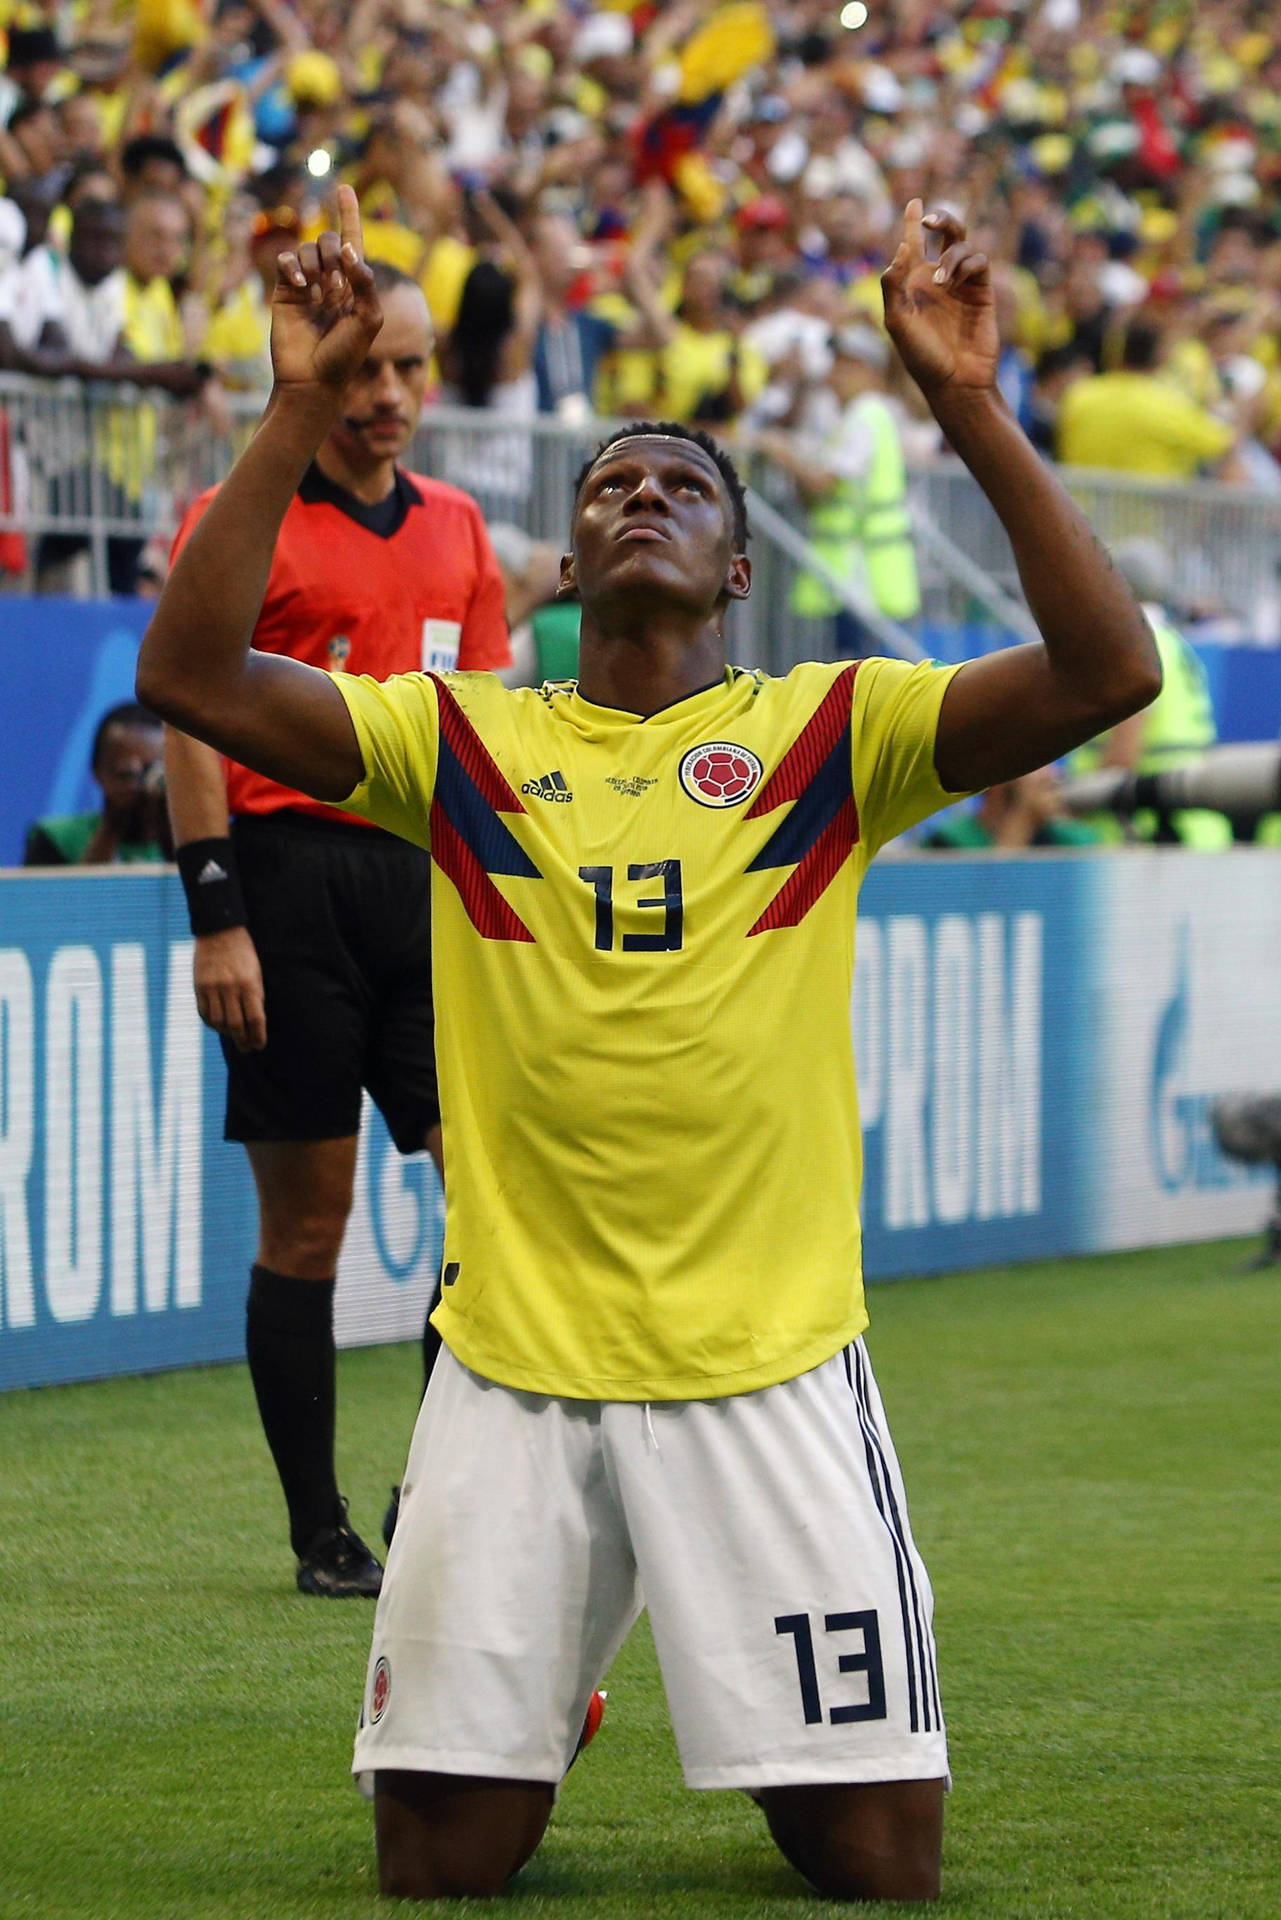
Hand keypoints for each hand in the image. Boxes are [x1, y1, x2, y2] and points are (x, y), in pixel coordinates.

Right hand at [193, 927, 266, 1051]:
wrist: (219, 932)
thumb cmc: (244, 954)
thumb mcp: (256, 973)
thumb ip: (255, 997)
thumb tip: (254, 1023)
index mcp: (249, 984)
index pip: (255, 1019)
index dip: (258, 1036)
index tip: (260, 1045)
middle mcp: (230, 988)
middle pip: (236, 1024)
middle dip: (243, 1040)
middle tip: (247, 1048)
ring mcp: (212, 988)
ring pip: (218, 1022)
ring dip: (227, 1033)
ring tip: (234, 1037)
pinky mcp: (198, 987)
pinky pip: (204, 1013)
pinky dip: (212, 1023)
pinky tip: (218, 1025)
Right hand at [271, 184, 382, 392]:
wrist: (312, 380)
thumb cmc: (344, 356)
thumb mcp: (368, 320)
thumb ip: (366, 282)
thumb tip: (351, 250)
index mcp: (354, 287)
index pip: (353, 243)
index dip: (349, 214)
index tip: (344, 188)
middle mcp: (330, 282)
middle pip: (331, 242)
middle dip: (334, 252)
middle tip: (334, 280)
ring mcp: (306, 285)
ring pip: (308, 248)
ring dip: (314, 263)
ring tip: (315, 289)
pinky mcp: (284, 290)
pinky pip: (286, 261)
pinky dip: (292, 267)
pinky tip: (300, 286)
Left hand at [881, 200, 998, 401]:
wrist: (955, 381)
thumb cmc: (922, 357)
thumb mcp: (898, 322)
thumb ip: (893, 285)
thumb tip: (901, 248)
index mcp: (913, 284)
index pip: (913, 244)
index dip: (913, 221)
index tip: (914, 202)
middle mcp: (938, 279)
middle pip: (944, 234)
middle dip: (940, 219)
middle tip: (929, 219)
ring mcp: (961, 284)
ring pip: (961, 244)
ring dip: (950, 256)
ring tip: (942, 283)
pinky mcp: (982, 291)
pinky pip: (978, 261)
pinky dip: (967, 264)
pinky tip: (956, 282)